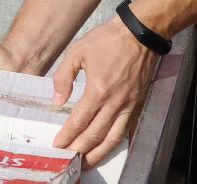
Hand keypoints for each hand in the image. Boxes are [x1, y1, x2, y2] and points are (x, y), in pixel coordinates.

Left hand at [49, 16, 159, 166]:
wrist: (139, 34)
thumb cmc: (107, 40)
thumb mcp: (77, 51)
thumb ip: (64, 77)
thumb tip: (57, 101)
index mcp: (97, 90)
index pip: (79, 121)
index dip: (67, 136)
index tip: (57, 146)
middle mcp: (115, 103)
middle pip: (95, 134)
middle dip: (80, 150)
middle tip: (68, 160)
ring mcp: (129, 105)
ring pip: (113, 138)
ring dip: (99, 153)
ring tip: (87, 163)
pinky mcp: (138, 104)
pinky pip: (126, 129)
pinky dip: (116, 142)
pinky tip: (108, 148)